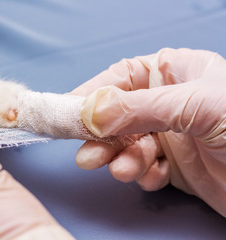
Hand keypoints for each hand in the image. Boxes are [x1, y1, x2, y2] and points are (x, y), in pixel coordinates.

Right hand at [72, 48, 225, 215]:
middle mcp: (168, 102)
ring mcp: (169, 134)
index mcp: (175, 73)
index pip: (121, 77)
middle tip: (87, 156)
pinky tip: (151, 177)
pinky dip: (141, 174)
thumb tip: (89, 110)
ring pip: (127, 144)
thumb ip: (139, 107)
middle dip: (102, 136)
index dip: (93, 94)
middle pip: (118, 115)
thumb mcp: (196, 107)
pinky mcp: (173, 165)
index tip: (69, 114)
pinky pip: (143, 167)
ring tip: (123, 171)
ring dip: (121, 159)